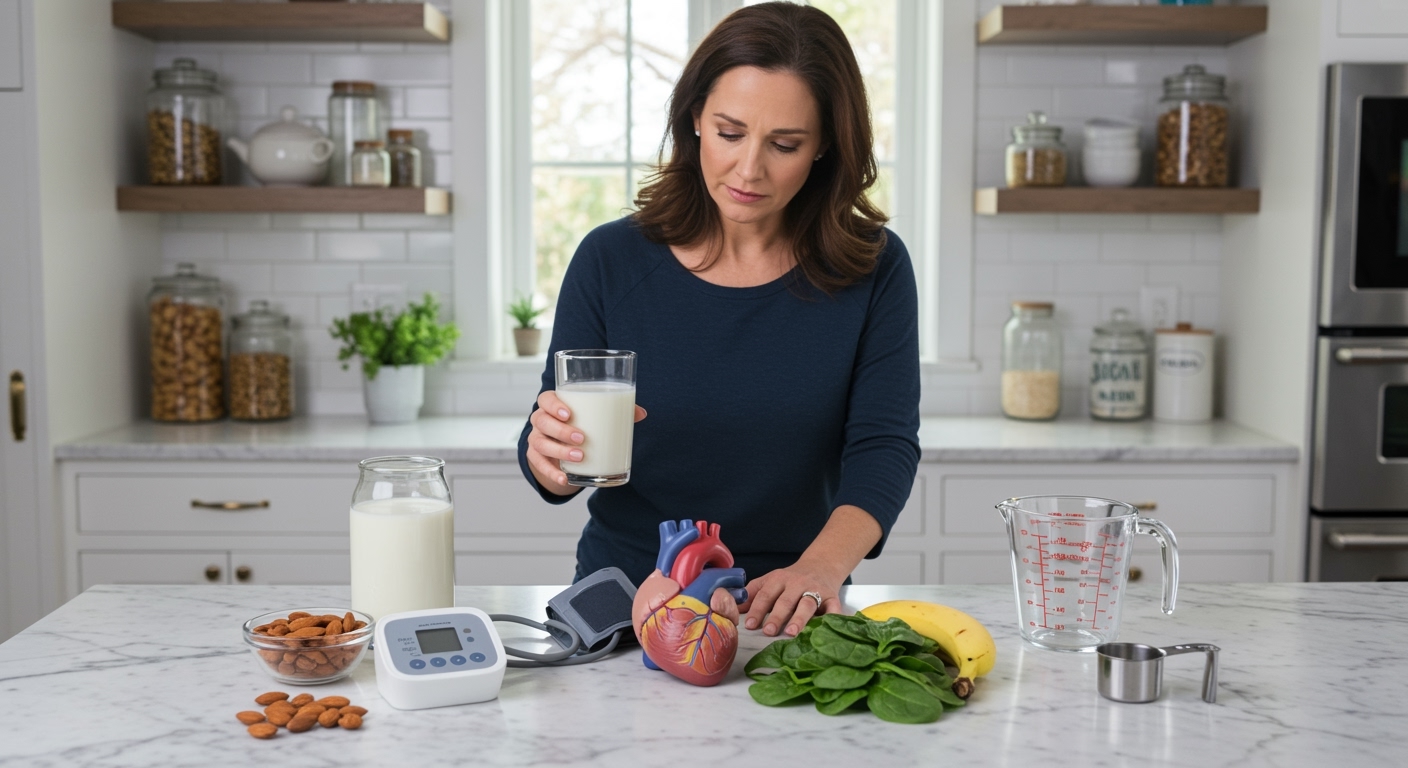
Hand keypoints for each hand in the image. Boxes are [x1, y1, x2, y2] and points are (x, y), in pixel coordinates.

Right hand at [525, 390, 645, 495]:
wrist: (564, 448)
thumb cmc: (581, 425)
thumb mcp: (596, 418)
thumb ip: (616, 412)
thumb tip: (642, 413)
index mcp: (553, 405)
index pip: (546, 399)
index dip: (554, 405)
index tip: (569, 414)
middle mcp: (541, 420)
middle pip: (542, 421)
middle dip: (561, 430)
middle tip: (581, 438)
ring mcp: (537, 439)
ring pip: (540, 443)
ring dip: (559, 451)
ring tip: (580, 457)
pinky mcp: (537, 457)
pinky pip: (539, 465)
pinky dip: (551, 473)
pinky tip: (564, 478)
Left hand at [738, 557, 845, 637]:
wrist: (821, 565)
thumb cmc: (791, 580)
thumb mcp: (770, 582)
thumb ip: (753, 594)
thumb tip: (732, 609)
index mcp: (778, 579)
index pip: (765, 594)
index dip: (757, 609)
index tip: (749, 624)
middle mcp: (797, 584)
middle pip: (785, 600)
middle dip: (776, 616)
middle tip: (767, 631)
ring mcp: (815, 591)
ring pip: (807, 604)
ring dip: (799, 618)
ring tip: (791, 632)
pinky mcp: (832, 597)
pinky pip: (833, 608)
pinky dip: (832, 617)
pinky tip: (826, 627)